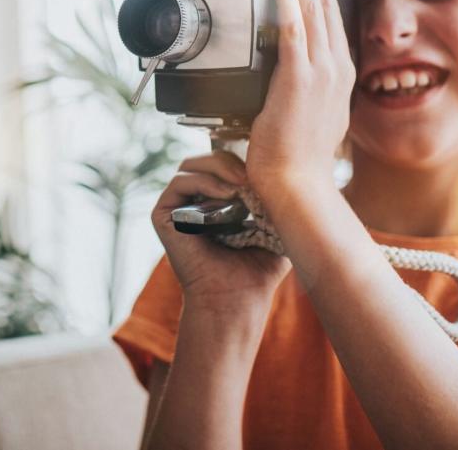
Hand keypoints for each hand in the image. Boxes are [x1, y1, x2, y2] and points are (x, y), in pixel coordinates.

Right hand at [152, 149, 289, 307]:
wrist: (236, 300)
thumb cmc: (258, 269)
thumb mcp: (277, 227)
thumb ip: (280, 198)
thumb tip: (295, 170)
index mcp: (214, 200)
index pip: (222, 162)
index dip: (242, 158)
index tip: (267, 167)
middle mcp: (192, 201)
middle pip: (206, 158)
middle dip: (232, 161)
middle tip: (254, 175)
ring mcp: (176, 207)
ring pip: (191, 165)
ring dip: (219, 168)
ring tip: (242, 184)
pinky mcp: (162, 216)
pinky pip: (179, 182)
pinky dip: (204, 182)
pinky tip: (227, 195)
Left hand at [246, 0, 354, 206]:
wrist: (298, 185)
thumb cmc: (296, 158)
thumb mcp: (310, 115)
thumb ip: (304, 91)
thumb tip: (286, 81)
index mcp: (339, 74)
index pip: (331, 19)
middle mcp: (336, 68)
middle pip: (326, 6)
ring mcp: (320, 73)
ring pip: (313, 10)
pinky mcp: (299, 81)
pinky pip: (294, 32)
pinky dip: (287, 3)